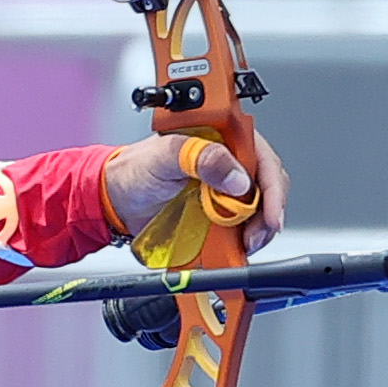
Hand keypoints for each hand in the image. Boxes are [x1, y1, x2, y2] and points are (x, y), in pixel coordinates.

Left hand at [103, 128, 287, 253]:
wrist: (115, 200)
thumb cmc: (135, 170)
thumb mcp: (164, 156)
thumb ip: (200, 157)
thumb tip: (237, 177)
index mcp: (222, 138)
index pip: (263, 156)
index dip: (273, 185)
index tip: (269, 211)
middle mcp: (230, 163)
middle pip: (268, 186)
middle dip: (268, 213)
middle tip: (255, 234)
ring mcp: (226, 190)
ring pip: (260, 210)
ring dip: (258, 230)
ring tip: (244, 244)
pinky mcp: (220, 214)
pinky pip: (242, 228)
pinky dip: (243, 241)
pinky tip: (236, 248)